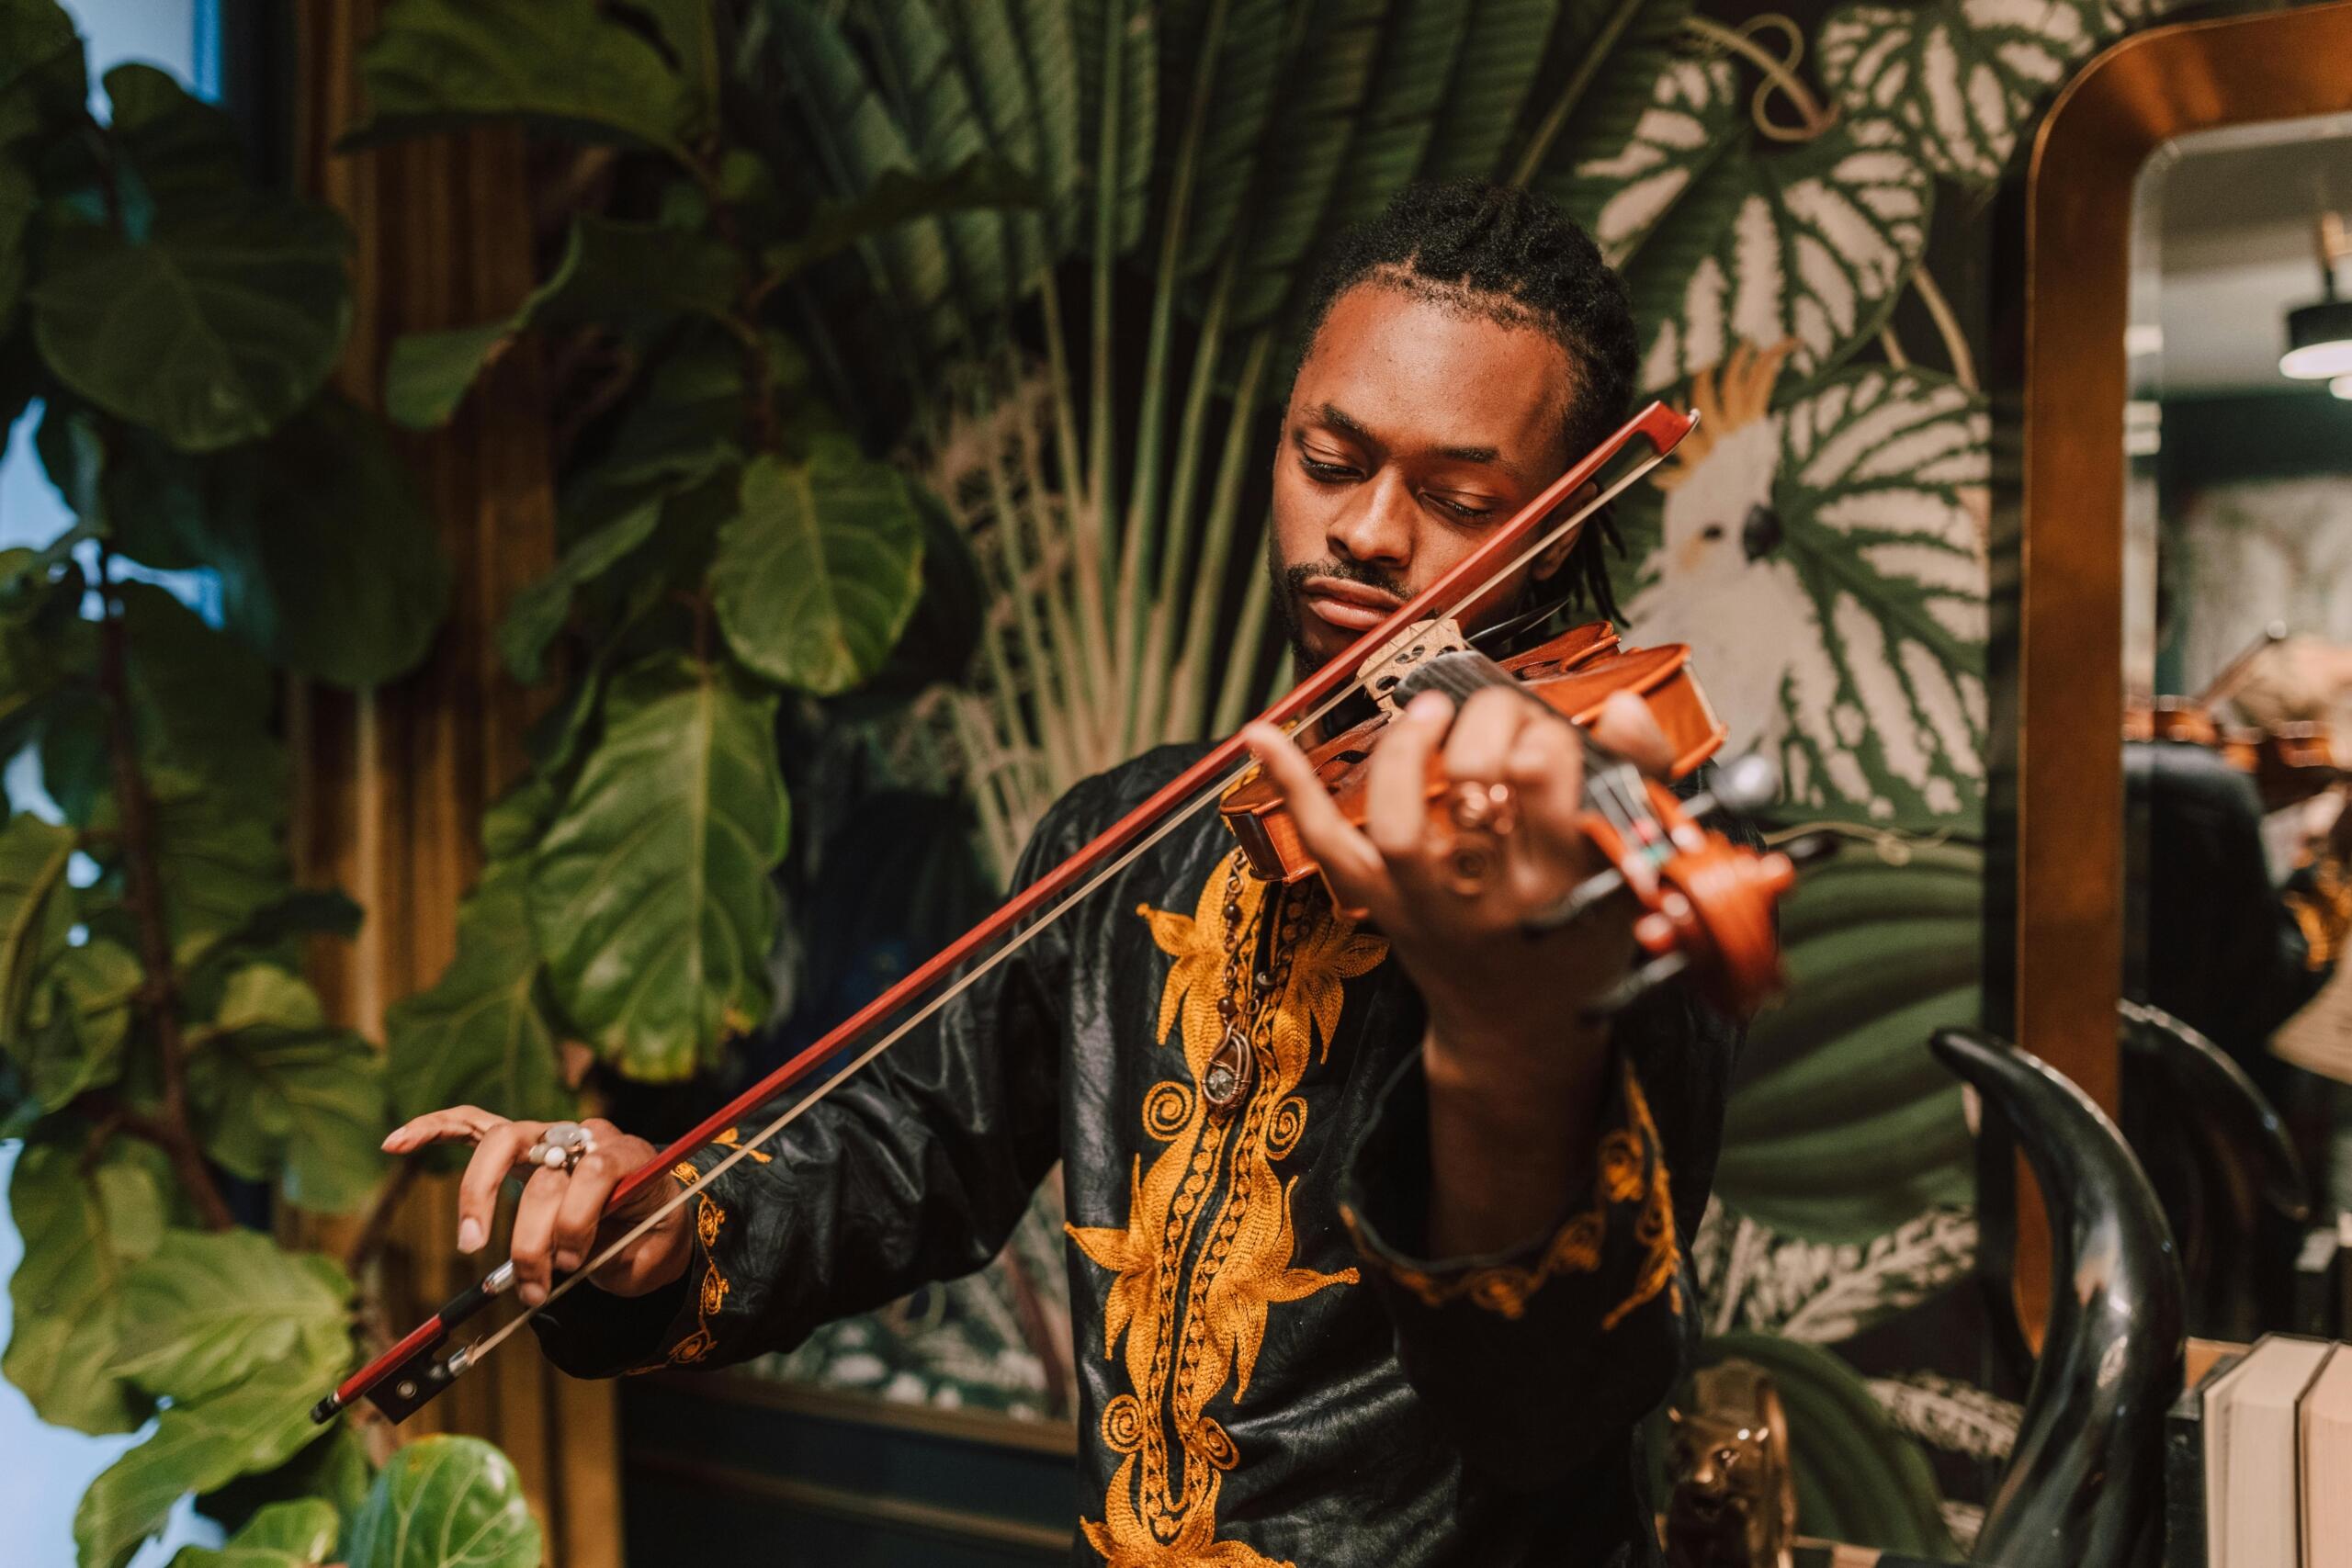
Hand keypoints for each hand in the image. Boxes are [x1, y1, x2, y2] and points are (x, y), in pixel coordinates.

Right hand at [381, 1108, 691, 1304]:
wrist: (651, 1222)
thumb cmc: (646, 1240)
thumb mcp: (646, 1255)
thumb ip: (610, 1254)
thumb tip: (556, 1265)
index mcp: (629, 1156)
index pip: (596, 1168)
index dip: (579, 1218)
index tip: (571, 1264)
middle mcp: (585, 1136)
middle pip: (544, 1161)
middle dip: (531, 1226)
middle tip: (528, 1279)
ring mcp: (548, 1136)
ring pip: (503, 1143)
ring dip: (480, 1194)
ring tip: (471, 1241)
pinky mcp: (517, 1146)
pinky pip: (470, 1125)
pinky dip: (434, 1130)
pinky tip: (396, 1143)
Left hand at [1241, 685, 1675, 1095]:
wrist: (1522, 1029)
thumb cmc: (1582, 936)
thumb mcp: (1632, 867)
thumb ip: (1638, 779)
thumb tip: (1619, 706)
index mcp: (1567, 880)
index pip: (1547, 775)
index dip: (1542, 733)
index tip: (1546, 735)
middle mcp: (1494, 895)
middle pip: (1478, 782)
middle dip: (1486, 723)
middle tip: (1497, 717)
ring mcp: (1430, 904)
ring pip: (1401, 820)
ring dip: (1406, 748)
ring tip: (1429, 712)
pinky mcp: (1384, 909)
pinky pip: (1329, 845)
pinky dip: (1292, 786)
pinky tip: (1261, 736)